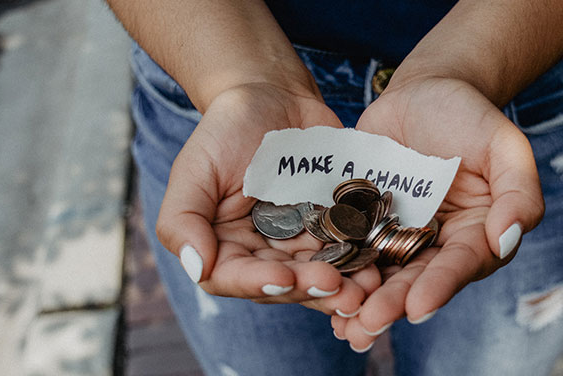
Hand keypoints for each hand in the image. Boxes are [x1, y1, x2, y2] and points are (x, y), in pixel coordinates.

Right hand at [155, 83, 380, 313]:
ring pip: (320, 274)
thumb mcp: (194, 169)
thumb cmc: (226, 130)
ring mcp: (301, 242)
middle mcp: (263, 253)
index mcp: (224, 246)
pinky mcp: (334, 226)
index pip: (235, 278)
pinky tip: (380, 263)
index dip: (259, 284)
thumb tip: (197, 267)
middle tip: (338, 287)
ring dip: (344, 285)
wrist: (273, 96)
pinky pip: (349, 249)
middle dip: (311, 288)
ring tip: (366, 287)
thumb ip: (182, 219)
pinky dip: (363, 259)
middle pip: (285, 284)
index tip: (285, 279)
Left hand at [332, 77, 544, 348]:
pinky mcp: (364, 221)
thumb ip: (518, 192)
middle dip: (393, 303)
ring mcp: (397, 234)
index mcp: (475, 233)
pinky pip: (349, 247)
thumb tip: (507, 239)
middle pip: (416, 279)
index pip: (460, 264)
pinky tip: (317, 288)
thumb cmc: (470, 115)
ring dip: (362, 300)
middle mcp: (436, 243)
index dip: (440, 286)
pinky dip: (336, 269)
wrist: (424, 91)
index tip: (418, 307)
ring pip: (380, 273)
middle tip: (369, 323)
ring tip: (343, 324)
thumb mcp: (504, 145)